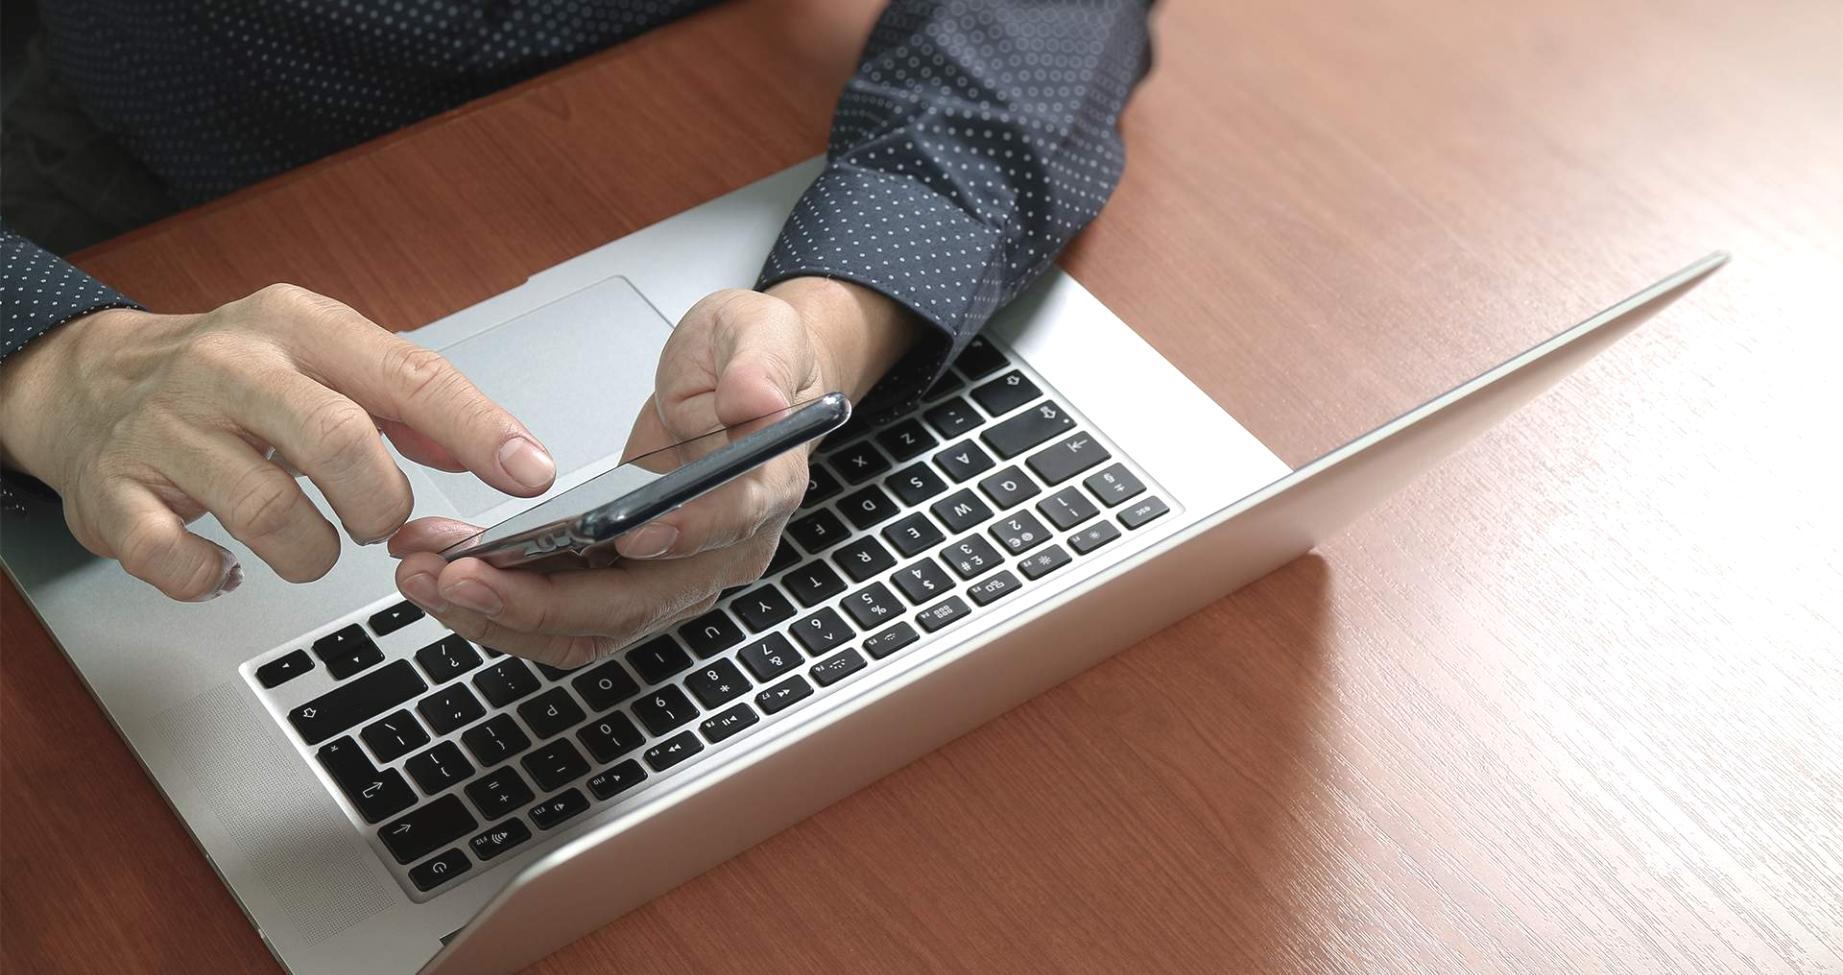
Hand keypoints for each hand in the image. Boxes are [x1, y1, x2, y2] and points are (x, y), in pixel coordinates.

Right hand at [0, 285, 555, 600]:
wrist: (91, 381)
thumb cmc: (235, 377)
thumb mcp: (327, 359)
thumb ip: (413, 403)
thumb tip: (505, 449)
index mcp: (299, 328)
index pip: (409, 374)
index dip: (478, 429)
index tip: (529, 472)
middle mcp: (232, 368)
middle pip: (340, 441)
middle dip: (382, 503)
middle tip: (384, 522)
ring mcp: (169, 429)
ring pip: (271, 512)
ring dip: (312, 551)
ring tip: (309, 540)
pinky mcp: (115, 493)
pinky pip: (178, 559)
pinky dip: (216, 577)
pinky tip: (230, 564)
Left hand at [388, 278, 920, 665]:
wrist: (744, 386)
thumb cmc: (754, 363)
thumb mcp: (762, 333)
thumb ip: (759, 362)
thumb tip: (757, 396)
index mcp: (762, 492)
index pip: (726, 525)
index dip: (679, 533)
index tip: (622, 531)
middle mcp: (718, 553)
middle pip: (636, 604)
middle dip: (540, 601)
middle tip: (461, 574)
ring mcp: (670, 576)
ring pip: (589, 627)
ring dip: (502, 615)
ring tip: (426, 576)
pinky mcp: (626, 578)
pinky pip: (564, 616)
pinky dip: (502, 604)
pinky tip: (445, 571)